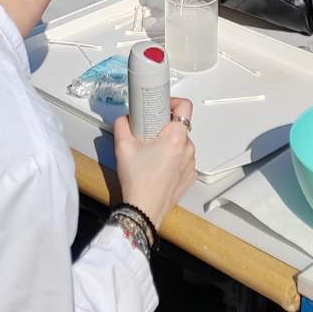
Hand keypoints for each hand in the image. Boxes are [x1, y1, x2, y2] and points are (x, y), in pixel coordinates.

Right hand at [112, 102, 196, 229]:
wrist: (144, 209)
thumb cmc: (138, 181)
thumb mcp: (122, 146)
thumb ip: (122, 124)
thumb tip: (125, 118)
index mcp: (176, 137)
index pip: (185, 106)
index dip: (172, 102)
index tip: (160, 107)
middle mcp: (188, 149)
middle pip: (180, 126)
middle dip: (164, 127)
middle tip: (148, 134)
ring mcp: (191, 164)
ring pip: (182, 144)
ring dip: (169, 144)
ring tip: (151, 154)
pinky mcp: (189, 176)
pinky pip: (183, 160)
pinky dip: (173, 159)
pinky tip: (157, 167)